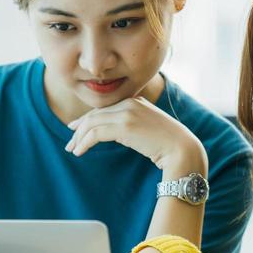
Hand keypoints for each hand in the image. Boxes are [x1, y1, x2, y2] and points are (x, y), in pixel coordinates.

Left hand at [65, 96, 207, 173]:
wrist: (182, 148)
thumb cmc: (169, 144)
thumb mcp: (150, 129)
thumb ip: (134, 125)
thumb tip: (119, 133)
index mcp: (135, 101)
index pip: (104, 109)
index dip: (87, 119)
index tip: (76, 129)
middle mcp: (129, 103)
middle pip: (95, 114)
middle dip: (79, 129)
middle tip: (70, 143)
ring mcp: (127, 113)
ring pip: (92, 122)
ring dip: (79, 137)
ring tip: (73, 150)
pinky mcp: (124, 126)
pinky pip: (96, 133)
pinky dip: (84, 142)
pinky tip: (80, 151)